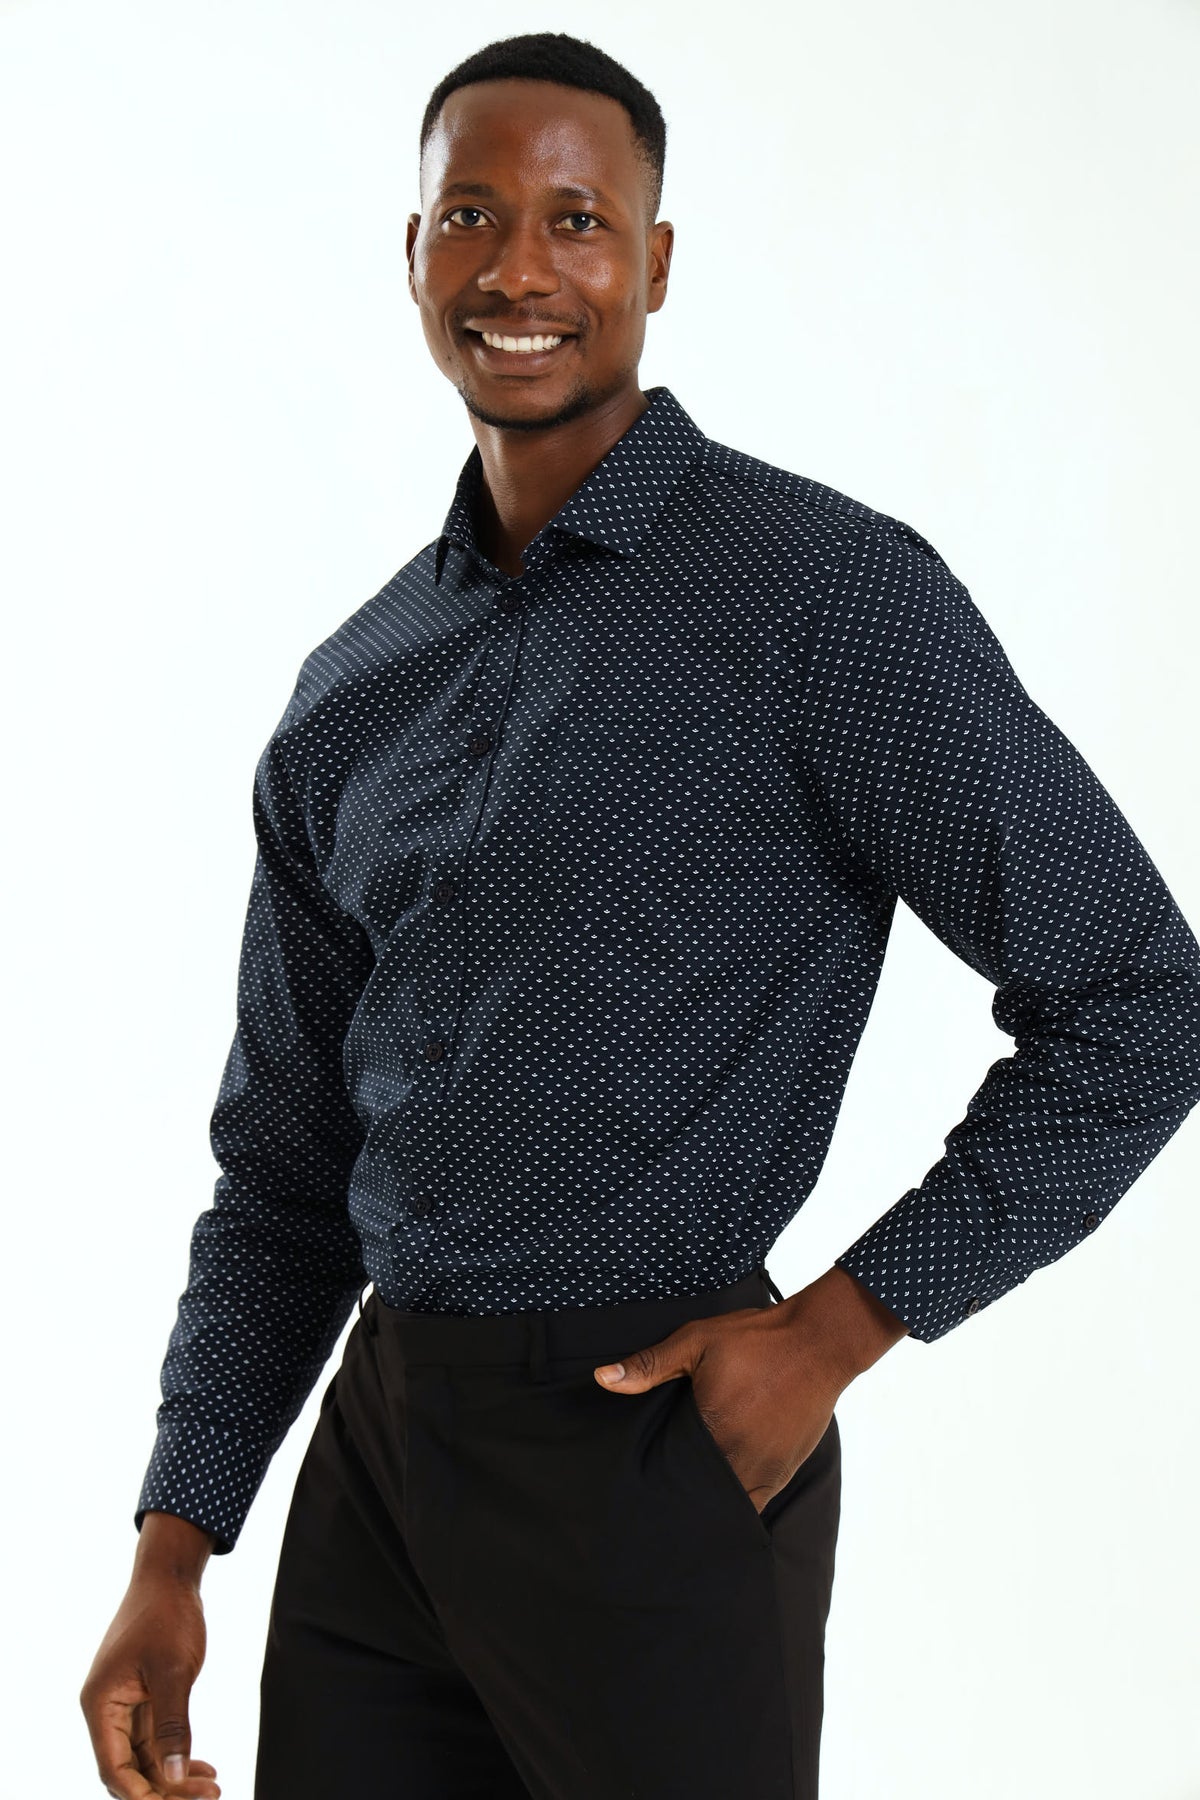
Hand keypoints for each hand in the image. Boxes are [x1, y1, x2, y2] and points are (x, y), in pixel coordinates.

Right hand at [80, 1563, 219, 1797]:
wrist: (170, 1576)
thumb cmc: (167, 1615)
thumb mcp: (173, 1670)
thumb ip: (172, 1724)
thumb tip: (171, 1777)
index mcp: (101, 1704)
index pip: (114, 1767)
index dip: (142, 1794)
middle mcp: (107, 1709)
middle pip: (129, 1769)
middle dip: (165, 1789)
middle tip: (208, 1796)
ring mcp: (125, 1704)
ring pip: (145, 1757)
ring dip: (175, 1775)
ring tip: (213, 1787)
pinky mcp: (144, 1697)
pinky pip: (156, 1739)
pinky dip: (178, 1754)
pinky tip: (205, 1768)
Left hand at [593, 1297, 846, 1513]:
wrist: (818, 1342)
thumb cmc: (757, 1339)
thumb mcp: (698, 1341)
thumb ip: (650, 1365)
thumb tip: (602, 1379)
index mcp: (714, 1430)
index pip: (676, 1477)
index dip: (659, 1487)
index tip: (642, 1492)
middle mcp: (741, 1459)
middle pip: (702, 1498)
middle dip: (683, 1500)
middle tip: (659, 1501)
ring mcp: (767, 1469)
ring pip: (730, 1506)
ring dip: (710, 1503)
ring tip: (687, 1500)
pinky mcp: (785, 1470)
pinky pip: (756, 1502)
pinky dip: (737, 1500)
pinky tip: (720, 1490)